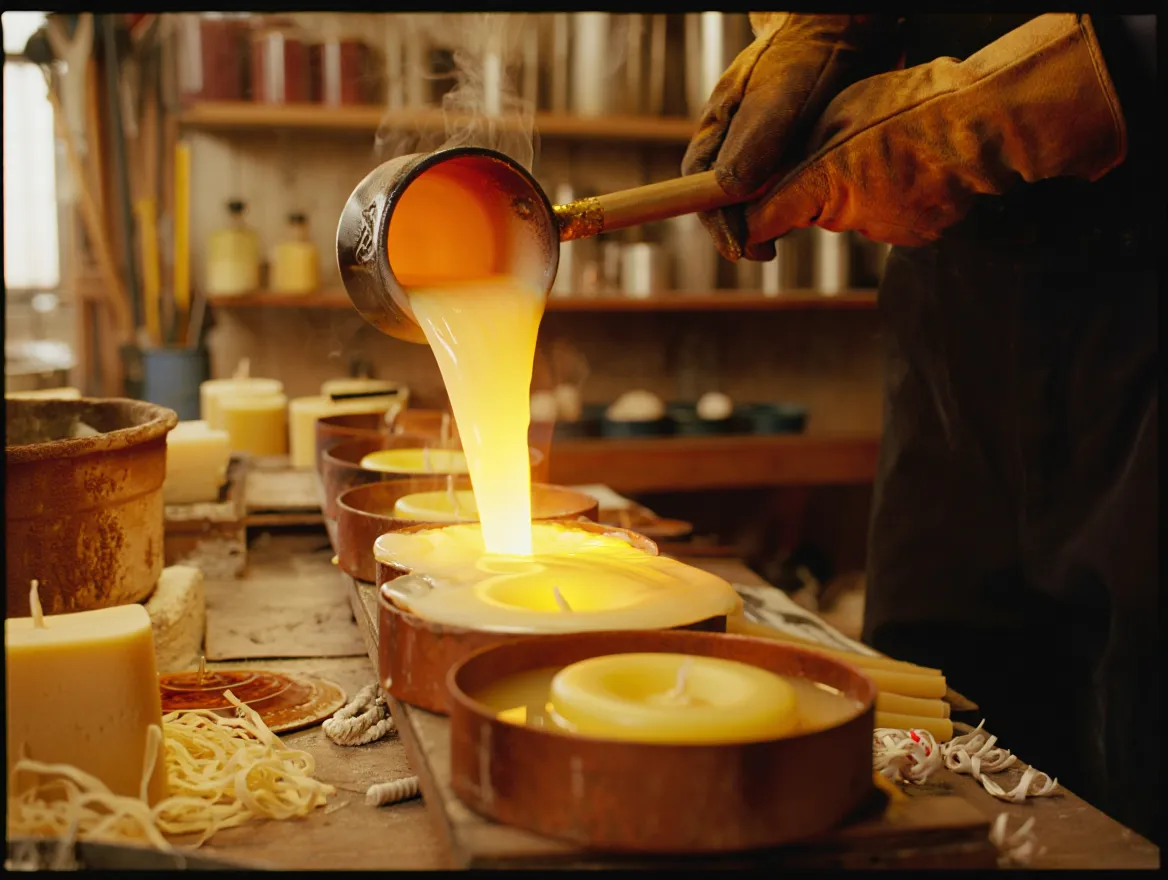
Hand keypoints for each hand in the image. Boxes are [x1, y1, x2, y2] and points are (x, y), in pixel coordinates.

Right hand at [681, 14, 899, 261]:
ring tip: (785, 236)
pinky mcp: (796, 150)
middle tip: (764, 252)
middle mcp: (738, 141)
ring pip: (757, 197)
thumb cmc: (808, 55)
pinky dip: (794, 203)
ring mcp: (767, 147)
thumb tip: (728, 195)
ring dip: (768, 220)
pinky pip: (787, 187)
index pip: (700, 185)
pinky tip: (811, 211)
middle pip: (726, 198)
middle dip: (741, 228)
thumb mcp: (777, 100)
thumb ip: (752, 146)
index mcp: (719, 128)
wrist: (848, 28)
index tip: (735, 246)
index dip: (714, 220)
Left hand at [742, 14, 1126, 248]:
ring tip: (891, 151)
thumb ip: (793, 158)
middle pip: (814, 213)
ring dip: (861, 191)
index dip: (746, 225)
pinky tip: (916, 168)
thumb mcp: (834, 118)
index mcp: (821, 188)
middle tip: (845, 148)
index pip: (760, 223)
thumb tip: (760, 185)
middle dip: (818, 190)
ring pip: (855, 214)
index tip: (739, 229)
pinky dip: (897, 198)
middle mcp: (849, 220)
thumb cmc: (907, 106)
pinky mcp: (920, 236)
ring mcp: (888, 232)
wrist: (985, 125)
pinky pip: (893, 217)